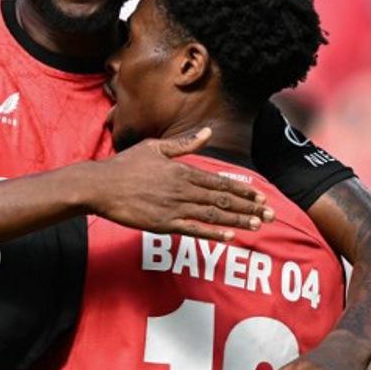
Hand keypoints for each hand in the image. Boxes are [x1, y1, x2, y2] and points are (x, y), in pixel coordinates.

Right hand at [86, 128, 272, 240]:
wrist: (100, 186)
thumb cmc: (125, 165)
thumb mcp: (154, 147)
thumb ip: (184, 145)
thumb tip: (207, 132)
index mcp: (182, 171)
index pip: (220, 182)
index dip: (242, 191)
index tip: (261, 196)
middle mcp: (182, 189)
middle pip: (222, 199)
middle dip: (248, 207)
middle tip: (270, 215)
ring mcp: (173, 208)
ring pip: (212, 215)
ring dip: (237, 221)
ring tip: (257, 225)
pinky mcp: (162, 224)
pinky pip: (193, 230)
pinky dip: (213, 233)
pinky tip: (229, 237)